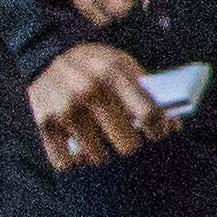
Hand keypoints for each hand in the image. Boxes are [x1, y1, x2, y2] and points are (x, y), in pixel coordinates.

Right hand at [27, 45, 180, 169]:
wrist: (45, 52)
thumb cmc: (93, 65)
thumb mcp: (120, 63)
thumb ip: (144, 90)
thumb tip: (171, 125)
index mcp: (114, 73)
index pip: (149, 114)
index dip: (160, 131)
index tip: (159, 135)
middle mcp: (89, 90)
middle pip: (127, 145)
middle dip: (131, 145)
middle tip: (129, 142)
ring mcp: (65, 109)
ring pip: (99, 157)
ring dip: (102, 153)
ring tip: (101, 141)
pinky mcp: (44, 124)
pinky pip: (68, 164)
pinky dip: (75, 161)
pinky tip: (79, 149)